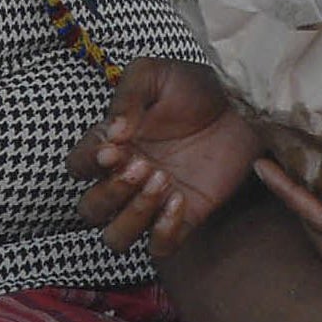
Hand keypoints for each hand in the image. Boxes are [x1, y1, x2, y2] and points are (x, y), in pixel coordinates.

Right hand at [68, 57, 261, 255]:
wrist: (243, 103)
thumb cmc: (195, 86)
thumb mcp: (155, 74)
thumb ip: (127, 95)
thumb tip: (111, 132)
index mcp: (112, 144)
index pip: (78, 166)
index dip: (89, 163)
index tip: (114, 148)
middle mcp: (126, 178)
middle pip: (90, 210)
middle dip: (111, 192)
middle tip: (144, 166)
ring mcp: (153, 201)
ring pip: (116, 237)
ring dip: (132, 216)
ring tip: (163, 181)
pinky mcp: (184, 217)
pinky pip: (159, 247)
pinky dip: (163, 232)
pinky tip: (180, 200)